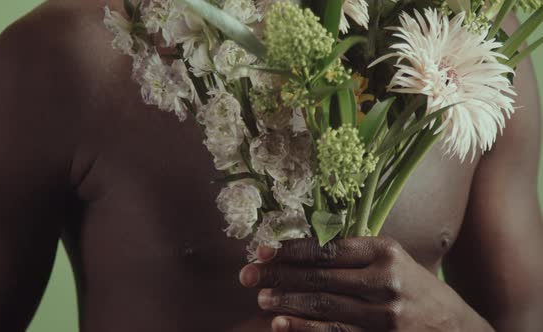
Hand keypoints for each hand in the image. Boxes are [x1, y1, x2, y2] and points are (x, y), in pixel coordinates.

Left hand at [239, 237, 492, 331]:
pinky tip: (281, 323)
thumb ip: (353, 253)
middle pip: (320, 277)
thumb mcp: (392, 259)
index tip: (262, 250)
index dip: (291, 250)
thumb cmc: (416, 288)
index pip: (327, 249)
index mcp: (384, 251)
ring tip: (260, 297)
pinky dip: (305, 328)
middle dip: (279, 275)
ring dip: (287, 302)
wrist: (456, 327)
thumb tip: (301, 251)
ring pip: (324, 306)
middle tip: (247, 274)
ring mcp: (383, 314)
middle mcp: (384, 280)